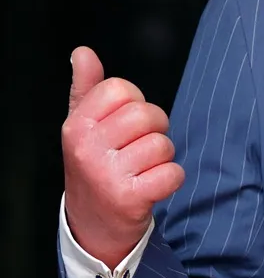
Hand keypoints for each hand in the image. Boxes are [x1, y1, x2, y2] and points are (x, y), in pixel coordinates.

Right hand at [61, 46, 185, 269]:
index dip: (134, 103)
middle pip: (146, 114)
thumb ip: (86, 88)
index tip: (124, 125)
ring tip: (142, 170)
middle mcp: (87, 148)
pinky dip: (171, 179)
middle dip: (155, 129)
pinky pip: (172, 173)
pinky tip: (152, 186)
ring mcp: (107, 174)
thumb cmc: (96, 167)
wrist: (93, 225)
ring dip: (162, 157)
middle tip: (139, 148)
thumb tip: (82, 52)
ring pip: (162, 144)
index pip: (121, 89)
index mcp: (77, 126)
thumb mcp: (84, 127)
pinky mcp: (129, 198)